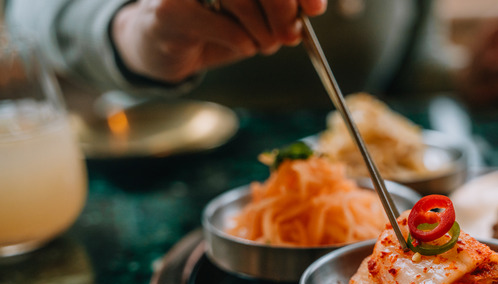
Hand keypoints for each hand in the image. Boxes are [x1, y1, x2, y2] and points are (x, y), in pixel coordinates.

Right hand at [111, 0, 326, 83]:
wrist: (164, 44)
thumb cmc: (216, 23)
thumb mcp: (257, 13)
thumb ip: (283, 6)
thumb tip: (313, 8)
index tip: (316, 10)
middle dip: (283, 10)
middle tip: (291, 36)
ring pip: (240, 0)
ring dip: (262, 31)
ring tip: (265, 45)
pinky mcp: (169, 10)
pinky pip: (222, 26)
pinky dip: (242, 42)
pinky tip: (243, 47)